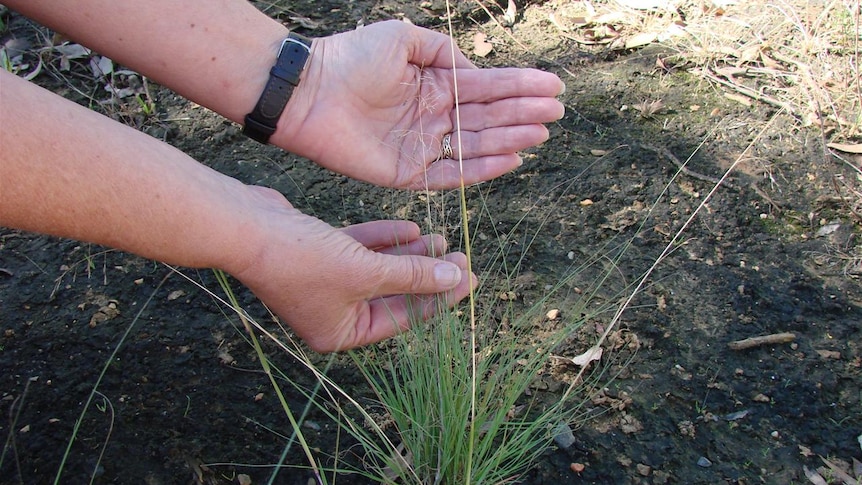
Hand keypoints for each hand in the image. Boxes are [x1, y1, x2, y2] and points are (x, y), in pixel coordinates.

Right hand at [230, 186, 476, 351]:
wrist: (245, 227)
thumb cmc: (301, 260)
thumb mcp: (366, 273)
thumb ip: (413, 275)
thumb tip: (456, 278)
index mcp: (341, 333)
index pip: (403, 318)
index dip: (439, 298)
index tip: (470, 280)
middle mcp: (333, 312)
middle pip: (393, 292)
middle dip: (427, 272)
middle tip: (461, 255)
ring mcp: (325, 281)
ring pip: (379, 267)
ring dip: (409, 253)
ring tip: (441, 238)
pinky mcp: (319, 250)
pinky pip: (360, 248)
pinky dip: (383, 239)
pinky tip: (410, 229)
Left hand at [272, 20, 565, 189]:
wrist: (309, 92)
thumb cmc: (352, 58)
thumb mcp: (405, 38)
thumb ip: (445, 53)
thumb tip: (475, 74)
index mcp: (434, 83)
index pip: (486, 87)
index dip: (521, 86)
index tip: (554, 87)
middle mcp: (433, 115)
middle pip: (487, 117)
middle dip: (522, 114)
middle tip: (556, 114)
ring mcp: (421, 144)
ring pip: (475, 144)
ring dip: (509, 139)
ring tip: (540, 134)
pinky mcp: (407, 172)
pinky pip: (451, 174)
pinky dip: (481, 169)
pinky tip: (510, 160)